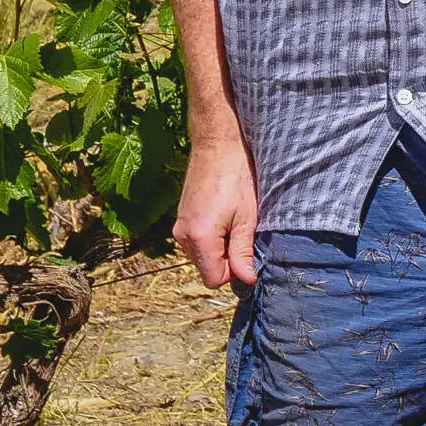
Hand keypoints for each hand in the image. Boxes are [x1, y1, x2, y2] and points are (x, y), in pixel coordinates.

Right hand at [172, 136, 258, 286]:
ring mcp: (178, 227)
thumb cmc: (237, 176)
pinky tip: (223, 214)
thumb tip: (246, 280)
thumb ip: (243, 253)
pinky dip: (210, 237)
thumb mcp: (247, 218)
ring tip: (232, 219)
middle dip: (226, 258)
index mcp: (198, 238)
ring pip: (201, 256)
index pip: (214, 279)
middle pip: (207, 268)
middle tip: (241, 230)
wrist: (217, 144)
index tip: (246, 250)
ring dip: (219, 247)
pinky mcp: (180, 218)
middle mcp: (182, 236)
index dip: (234, 271)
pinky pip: (196, 242)